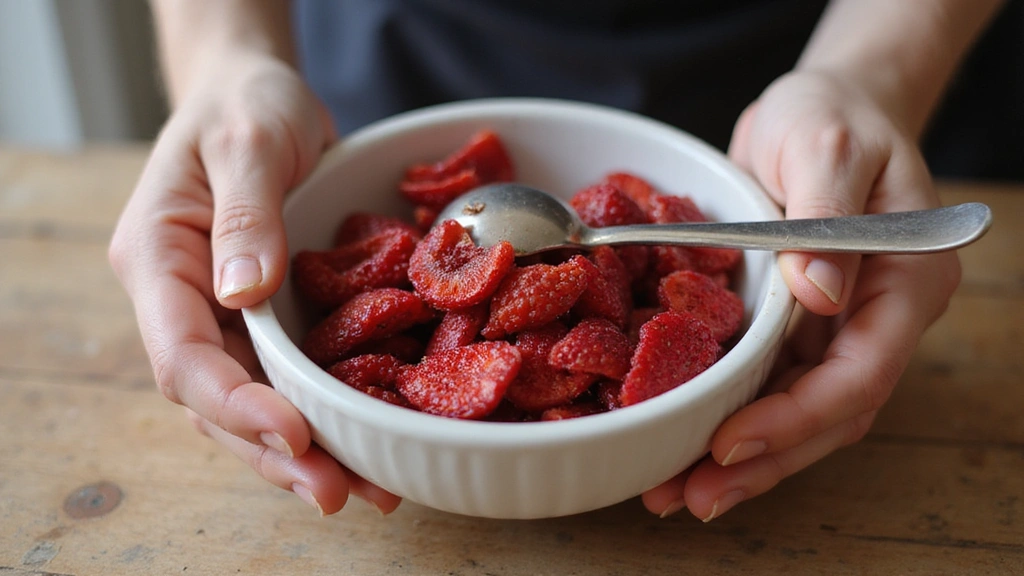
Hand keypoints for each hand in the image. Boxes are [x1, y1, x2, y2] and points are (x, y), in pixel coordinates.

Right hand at [109, 51, 400, 514]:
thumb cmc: (247, 106)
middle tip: (336, 492)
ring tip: (364, 487)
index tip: (293, 430)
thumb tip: (244, 293)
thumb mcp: (250, 141)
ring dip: (301, 450)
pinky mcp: (261, 319)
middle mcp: (181, 300)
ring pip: (249, 402)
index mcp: (157, 258)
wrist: (256, 98)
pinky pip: (283, 379)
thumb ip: (247, 212)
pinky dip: (320, 415)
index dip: (235, 402)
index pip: (182, 353)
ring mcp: (220, 316)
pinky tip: (364, 443)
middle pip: (214, 398)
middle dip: (273, 450)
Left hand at [641, 70, 961, 519]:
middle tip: (689, 497)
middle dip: (761, 461)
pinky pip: (766, 385)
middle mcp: (875, 319)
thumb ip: (824, 216)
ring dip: (740, 459)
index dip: (797, 417)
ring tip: (673, 493)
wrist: (819, 111)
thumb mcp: (826, 144)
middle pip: (828, 414)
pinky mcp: (793, 327)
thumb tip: (819, 295)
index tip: (730, 443)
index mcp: (904, 281)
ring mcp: (834, 329)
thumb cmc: (831, 116)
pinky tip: (683, 448)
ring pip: (796, 413)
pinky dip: (728, 418)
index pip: (861, 373)